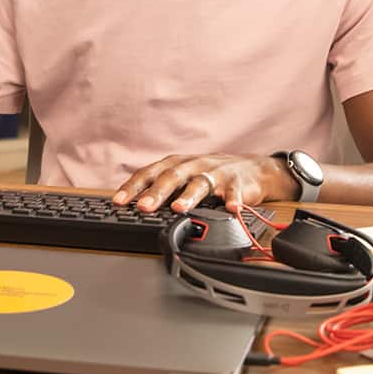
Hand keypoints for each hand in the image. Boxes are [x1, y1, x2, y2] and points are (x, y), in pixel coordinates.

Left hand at [110, 153, 298, 213]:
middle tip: (143, 207)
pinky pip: (235, 192)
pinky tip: (231, 208)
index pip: (150, 173)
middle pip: (172, 176)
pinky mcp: (238, 183)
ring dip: (189, 195)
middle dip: (157, 192)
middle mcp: (194, 165)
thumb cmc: (211, 174)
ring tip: (180, 208)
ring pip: (201, 183)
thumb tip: (133, 206)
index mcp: (177, 164)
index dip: (133, 186)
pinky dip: (233, 200)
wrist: (254, 170)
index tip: (118, 201)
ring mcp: (216, 173)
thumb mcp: (185, 177)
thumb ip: (163, 189)